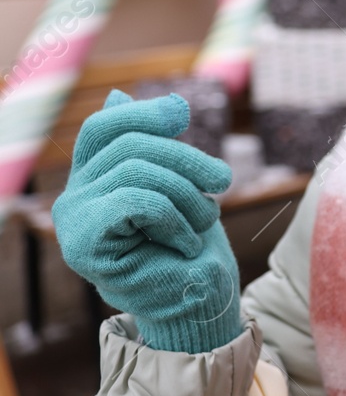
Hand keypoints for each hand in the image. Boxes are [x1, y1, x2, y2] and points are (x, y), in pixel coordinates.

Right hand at [53, 90, 241, 352]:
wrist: (200, 303)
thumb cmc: (192, 248)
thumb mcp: (177, 184)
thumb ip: (147, 147)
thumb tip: (117, 93)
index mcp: (93, 181)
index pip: (105, 128)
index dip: (141, 113)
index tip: (181, 115)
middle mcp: (73, 198)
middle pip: (131, 145)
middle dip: (187, 159)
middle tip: (223, 182)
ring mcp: (74, 221)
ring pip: (138, 171)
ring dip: (188, 194)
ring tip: (205, 220)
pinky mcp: (84, 244)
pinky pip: (137, 201)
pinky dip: (175, 219)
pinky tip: (185, 242)